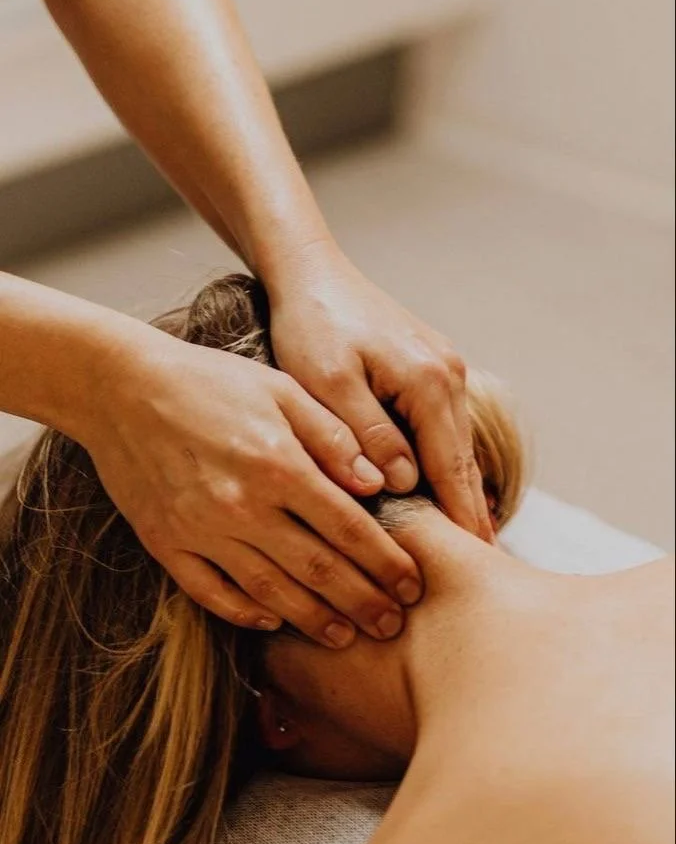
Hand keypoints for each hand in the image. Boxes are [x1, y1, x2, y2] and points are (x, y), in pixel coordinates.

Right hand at [87, 328, 421, 645]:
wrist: (122, 388)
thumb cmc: (211, 382)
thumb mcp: (282, 390)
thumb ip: (334, 438)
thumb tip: (379, 483)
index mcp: (280, 465)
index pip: (349, 528)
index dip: (387, 562)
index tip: (413, 584)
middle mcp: (243, 505)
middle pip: (318, 569)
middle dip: (362, 601)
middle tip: (393, 625)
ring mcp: (201, 530)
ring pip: (270, 591)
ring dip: (313, 619)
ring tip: (346, 637)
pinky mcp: (166, 544)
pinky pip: (212, 592)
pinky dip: (244, 613)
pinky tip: (272, 624)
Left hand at [269, 246, 492, 540]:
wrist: (311, 271)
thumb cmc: (312, 324)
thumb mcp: (328, 382)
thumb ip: (365, 434)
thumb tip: (400, 483)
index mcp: (428, 382)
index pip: (450, 468)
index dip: (460, 521)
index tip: (472, 566)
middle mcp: (448, 376)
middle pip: (462, 462)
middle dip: (470, 517)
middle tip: (480, 572)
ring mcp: (443, 371)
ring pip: (454, 447)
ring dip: (458, 495)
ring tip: (464, 549)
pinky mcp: (429, 370)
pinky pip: (441, 430)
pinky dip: (442, 466)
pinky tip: (440, 496)